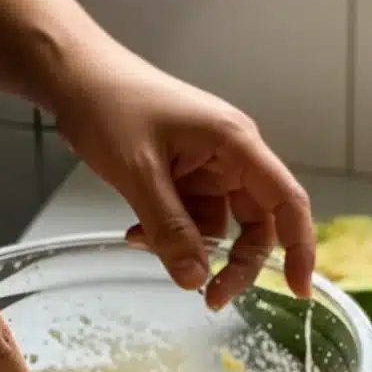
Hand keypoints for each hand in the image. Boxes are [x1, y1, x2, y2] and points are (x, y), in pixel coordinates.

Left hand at [50, 47, 314, 310]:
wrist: (71, 74)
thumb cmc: (108, 103)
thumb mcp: (138, 171)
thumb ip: (169, 229)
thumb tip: (195, 281)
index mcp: (236, 144)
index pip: (287, 201)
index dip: (300, 248)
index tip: (298, 291)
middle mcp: (233, 158)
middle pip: (257, 225)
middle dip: (235, 263)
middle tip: (211, 298)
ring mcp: (209, 169)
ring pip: (221, 229)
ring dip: (189, 247)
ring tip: (142, 242)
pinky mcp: (187, 178)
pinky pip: (192, 222)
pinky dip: (169, 235)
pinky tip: (135, 231)